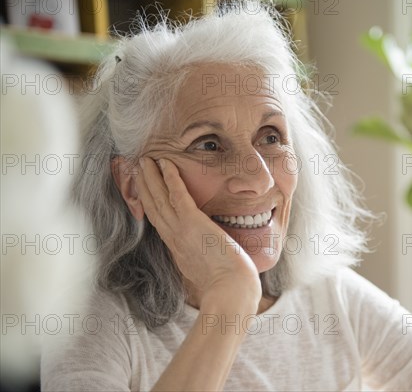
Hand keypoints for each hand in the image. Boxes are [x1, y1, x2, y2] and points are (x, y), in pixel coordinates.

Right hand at [135, 157, 261, 308]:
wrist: (231, 294)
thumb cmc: (228, 287)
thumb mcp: (209, 273)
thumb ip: (206, 262)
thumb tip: (214, 259)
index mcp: (178, 250)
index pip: (160, 222)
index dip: (151, 204)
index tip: (146, 192)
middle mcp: (174, 239)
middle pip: (153, 208)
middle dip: (144, 187)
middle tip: (137, 169)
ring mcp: (181, 231)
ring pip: (160, 199)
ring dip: (151, 177)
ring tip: (144, 160)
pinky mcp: (193, 223)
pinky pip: (178, 195)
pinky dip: (170, 178)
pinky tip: (165, 163)